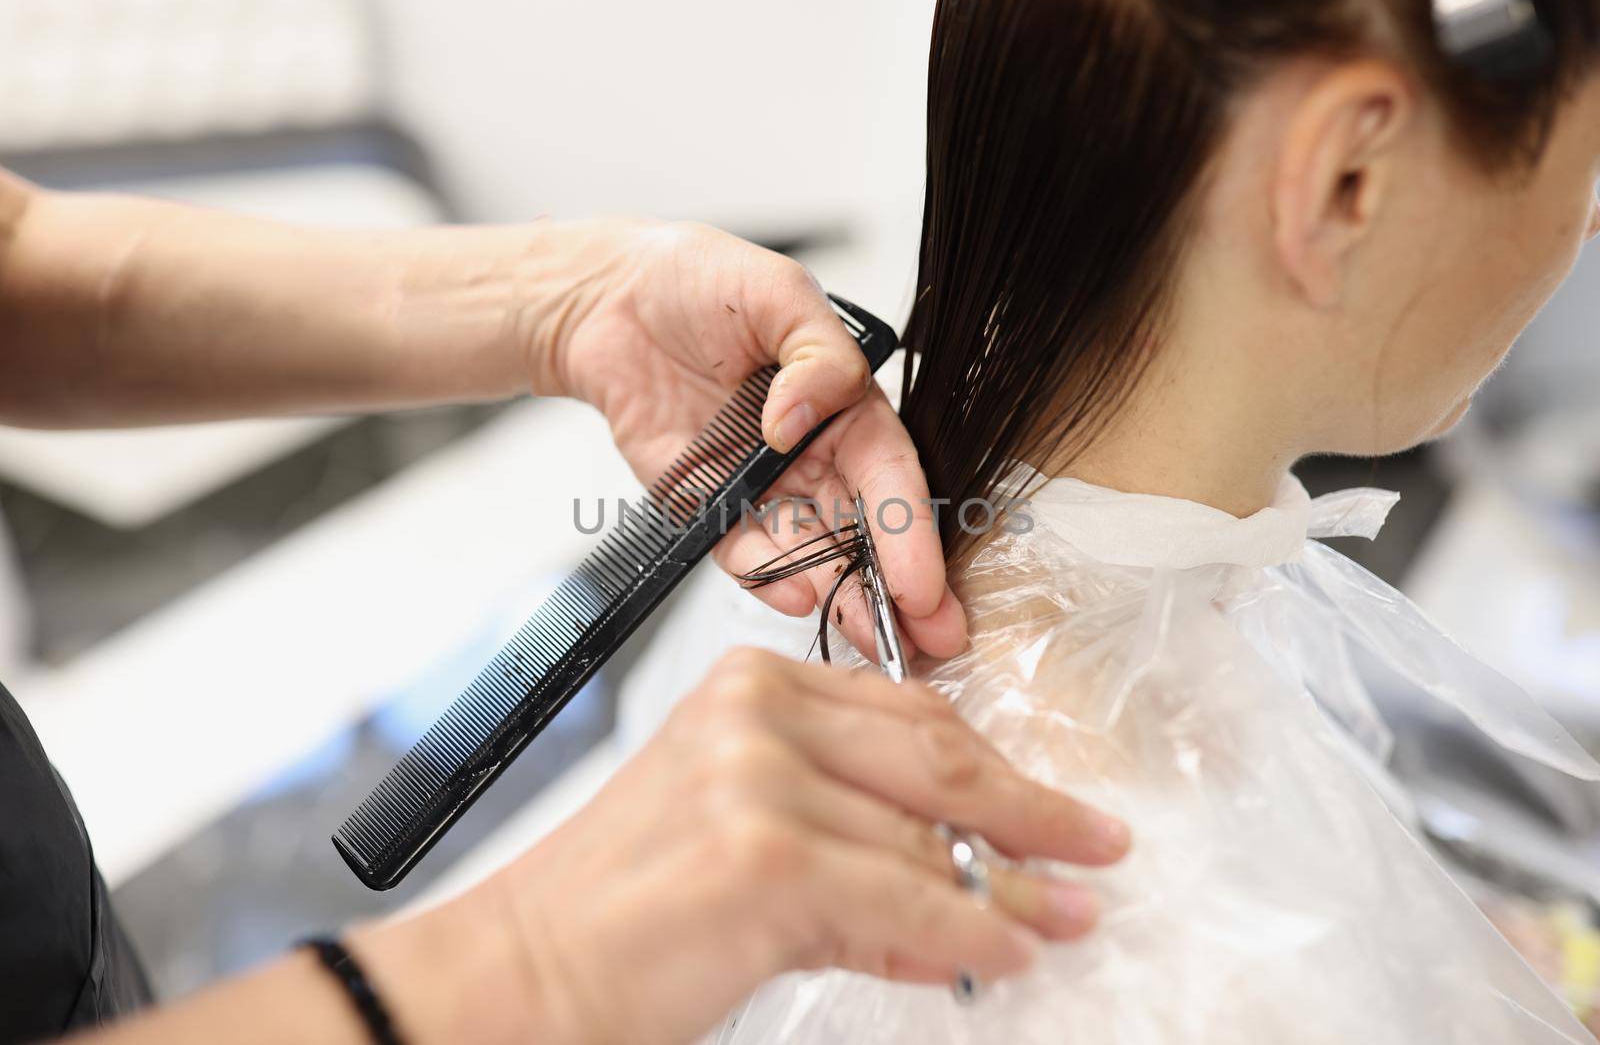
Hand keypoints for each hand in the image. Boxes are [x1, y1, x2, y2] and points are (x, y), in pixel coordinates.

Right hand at [484, 649, 1130, 1044]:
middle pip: (936, 757)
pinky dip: (971, 936)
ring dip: (1009, 892)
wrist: (522, 973)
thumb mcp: (738, 830)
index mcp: (749, 689)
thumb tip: (963, 870)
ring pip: (926, 843)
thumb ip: (846, 830)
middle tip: (1093, 847)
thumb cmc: (623, 911)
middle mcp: (755, 716)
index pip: (909, 715)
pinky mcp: (765, 859)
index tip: (1051, 804)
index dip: (994, 767)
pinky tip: (1007, 952)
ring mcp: (759, 781)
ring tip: (1059, 918)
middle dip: (1028, 812)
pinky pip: (909, 905)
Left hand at [525, 219, 966, 660]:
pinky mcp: (708, 506)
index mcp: (843, 406)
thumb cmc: (699, 281)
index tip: (925, 581)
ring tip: (871, 640)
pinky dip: (769, 580)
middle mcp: (811, 454)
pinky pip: (742, 552)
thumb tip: (802, 418)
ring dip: (844, 599)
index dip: (912, 531)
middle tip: (932, 640)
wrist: (609, 298)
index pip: (890, 475)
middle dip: (899, 590)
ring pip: (813, 554)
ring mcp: (761, 486)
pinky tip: (798, 601)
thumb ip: (815, 353)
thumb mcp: (776, 292)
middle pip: (865, 531)